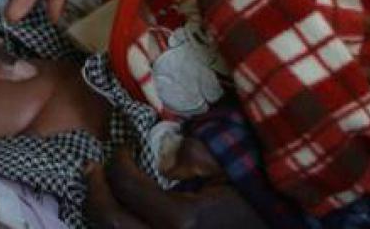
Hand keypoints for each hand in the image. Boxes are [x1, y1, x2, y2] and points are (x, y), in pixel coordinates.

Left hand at [84, 146, 266, 228]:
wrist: (276, 228)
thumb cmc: (256, 201)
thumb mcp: (228, 169)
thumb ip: (192, 154)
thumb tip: (160, 149)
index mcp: (182, 220)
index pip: (128, 186)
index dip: (117, 162)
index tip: (122, 150)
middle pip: (110, 222)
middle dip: (94, 191)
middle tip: (93, 169)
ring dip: (100, 214)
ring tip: (100, 190)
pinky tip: (119, 214)